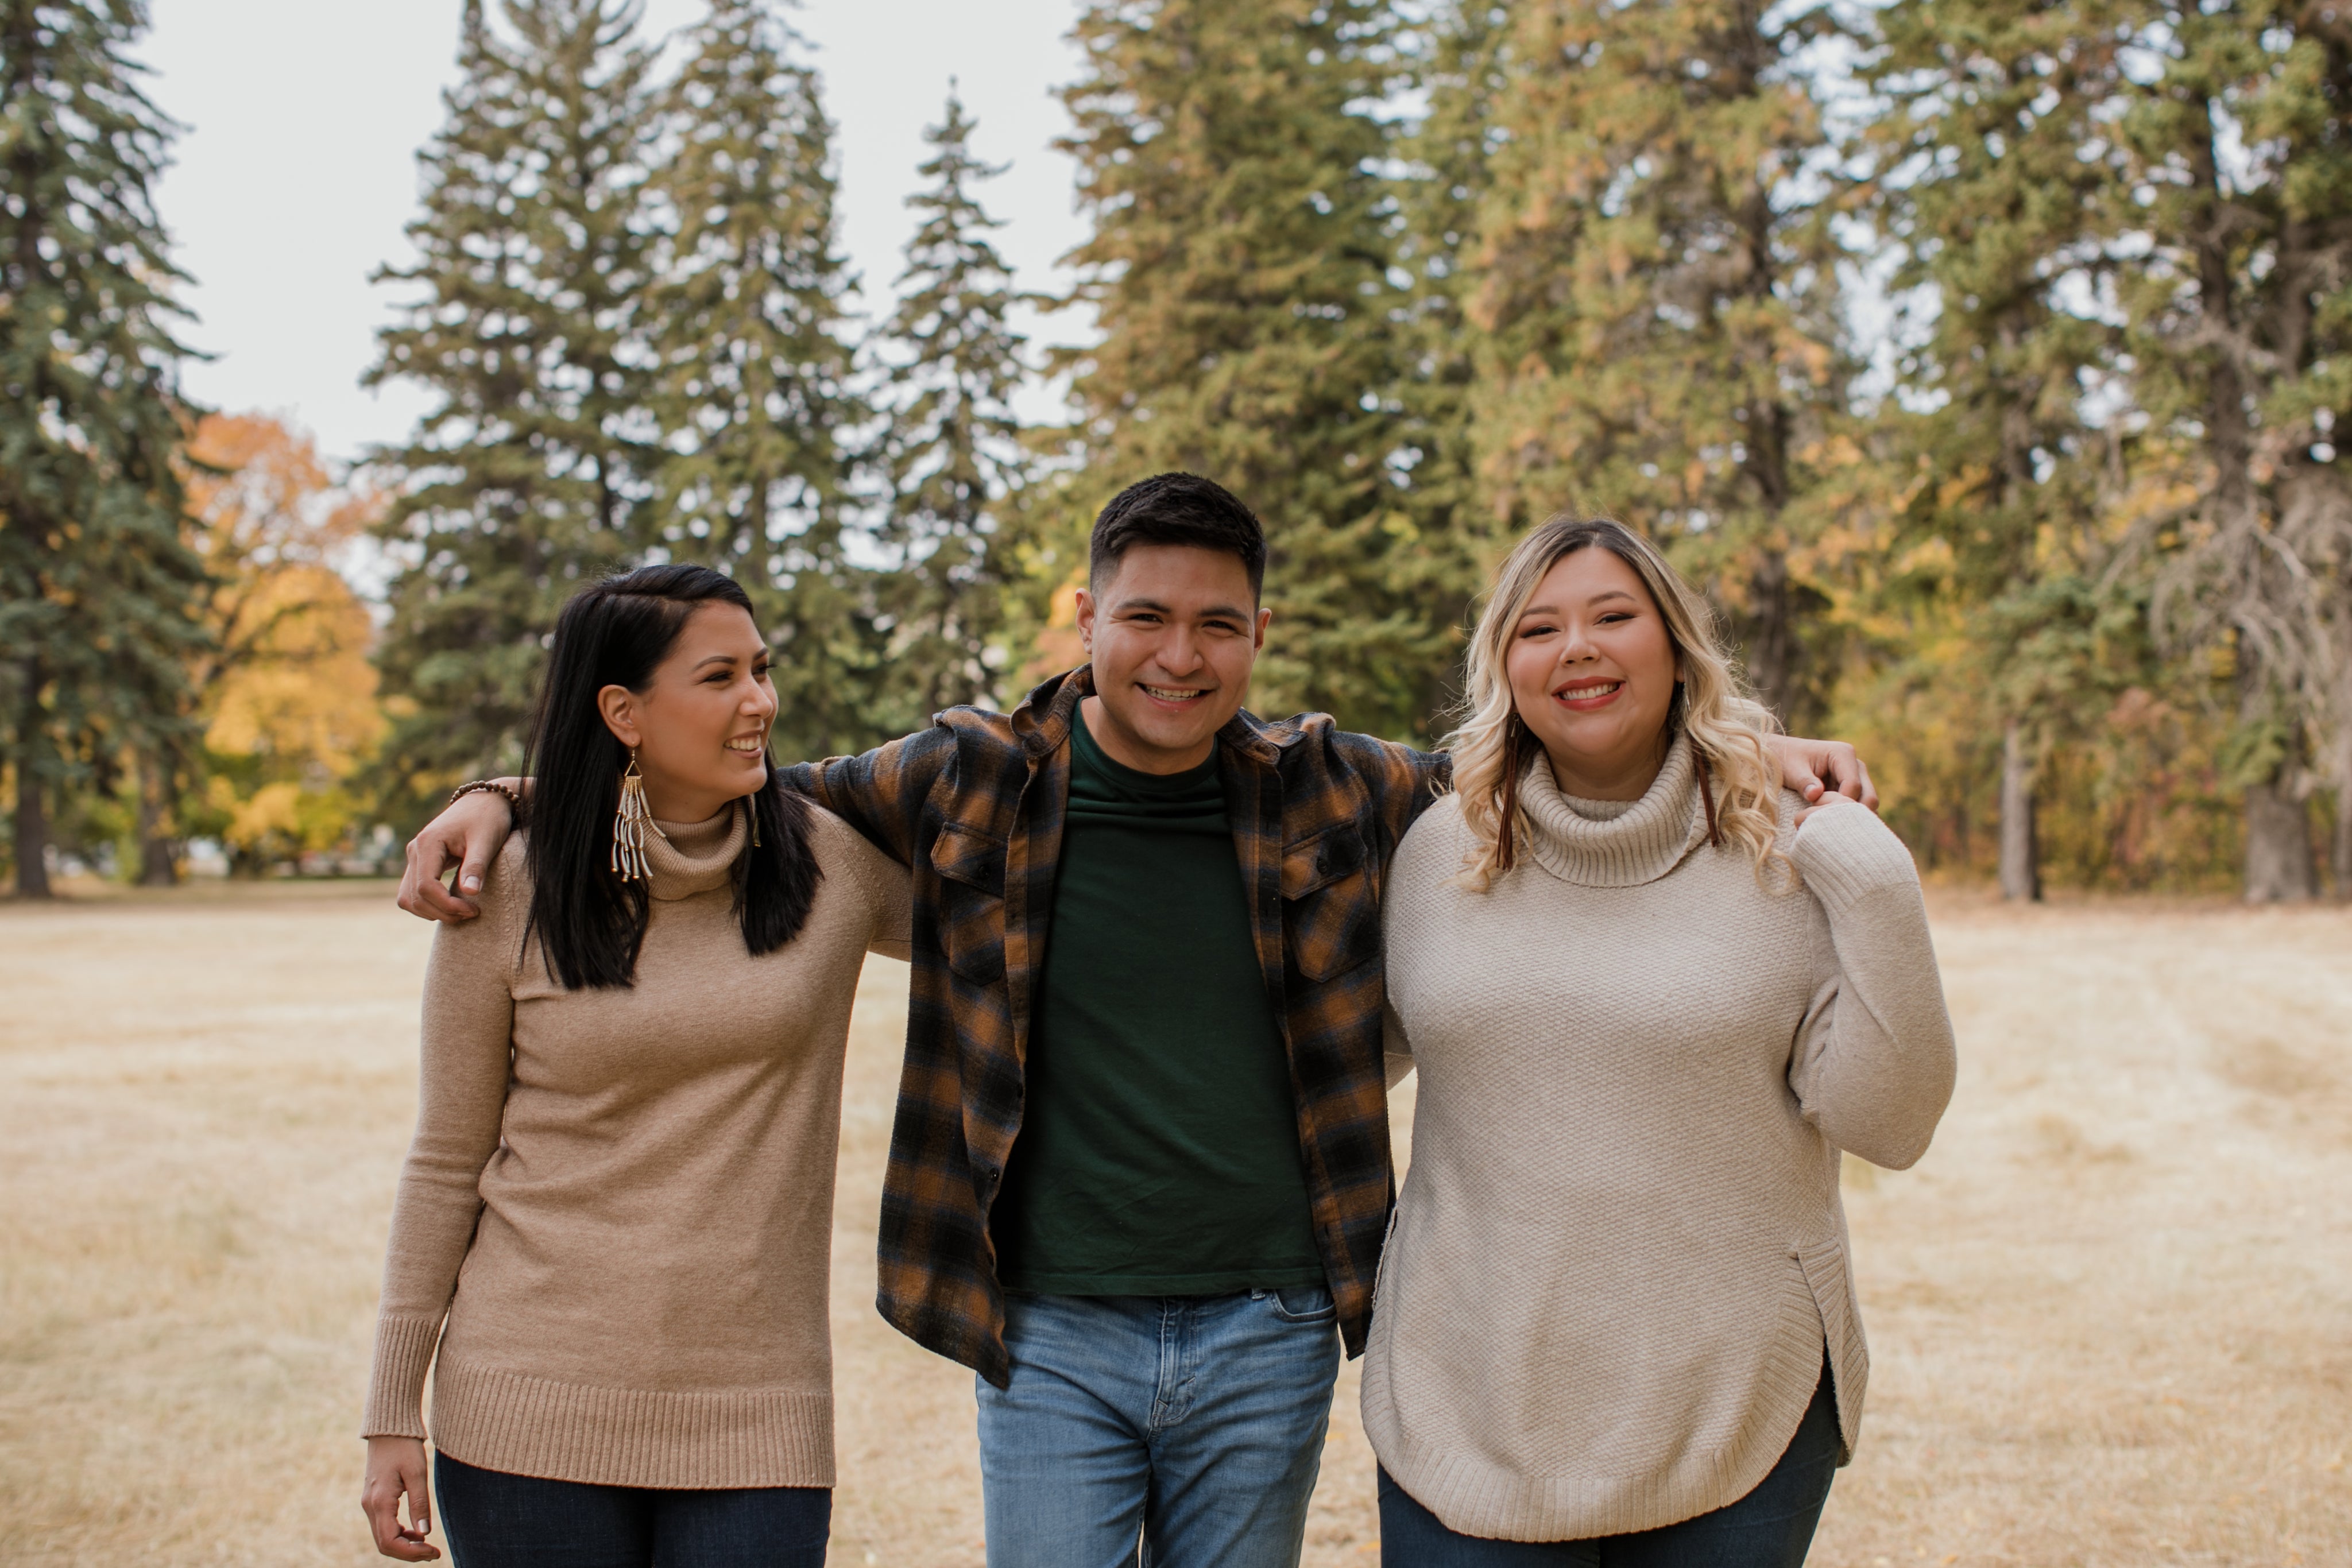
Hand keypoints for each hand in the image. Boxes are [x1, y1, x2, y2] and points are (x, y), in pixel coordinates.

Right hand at [361, 1435, 441, 1560]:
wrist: (388, 1428)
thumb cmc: (404, 1446)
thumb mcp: (417, 1473)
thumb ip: (420, 1503)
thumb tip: (425, 1533)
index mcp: (379, 1502)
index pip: (390, 1542)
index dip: (411, 1553)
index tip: (434, 1552)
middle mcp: (369, 1506)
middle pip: (384, 1544)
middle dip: (409, 1553)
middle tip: (434, 1553)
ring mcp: (369, 1503)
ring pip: (383, 1537)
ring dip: (404, 1545)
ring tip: (428, 1545)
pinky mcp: (373, 1499)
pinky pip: (383, 1526)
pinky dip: (399, 1534)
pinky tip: (416, 1532)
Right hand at [396, 781, 522, 921]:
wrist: (485, 801)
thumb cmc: (488, 819)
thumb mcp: (487, 841)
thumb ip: (476, 866)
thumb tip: (470, 893)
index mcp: (428, 843)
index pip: (426, 887)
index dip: (447, 905)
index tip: (473, 911)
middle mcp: (414, 850)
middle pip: (414, 897)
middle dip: (441, 912)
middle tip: (471, 913)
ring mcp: (415, 857)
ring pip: (408, 898)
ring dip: (432, 911)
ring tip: (462, 912)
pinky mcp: (420, 863)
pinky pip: (413, 892)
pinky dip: (428, 904)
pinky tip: (451, 905)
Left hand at [1766, 735, 1877, 825]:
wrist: (1783, 756)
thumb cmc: (1786, 760)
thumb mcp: (1791, 769)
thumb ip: (1805, 782)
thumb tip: (1816, 795)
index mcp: (1843, 754)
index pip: (1853, 786)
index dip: (1839, 804)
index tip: (1819, 814)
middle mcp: (1856, 765)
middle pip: (1869, 797)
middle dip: (1851, 813)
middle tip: (1829, 824)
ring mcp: (1857, 778)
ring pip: (1867, 804)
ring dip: (1850, 816)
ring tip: (1828, 824)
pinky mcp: (1853, 789)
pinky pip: (1859, 807)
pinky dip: (1849, 816)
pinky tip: (1832, 823)